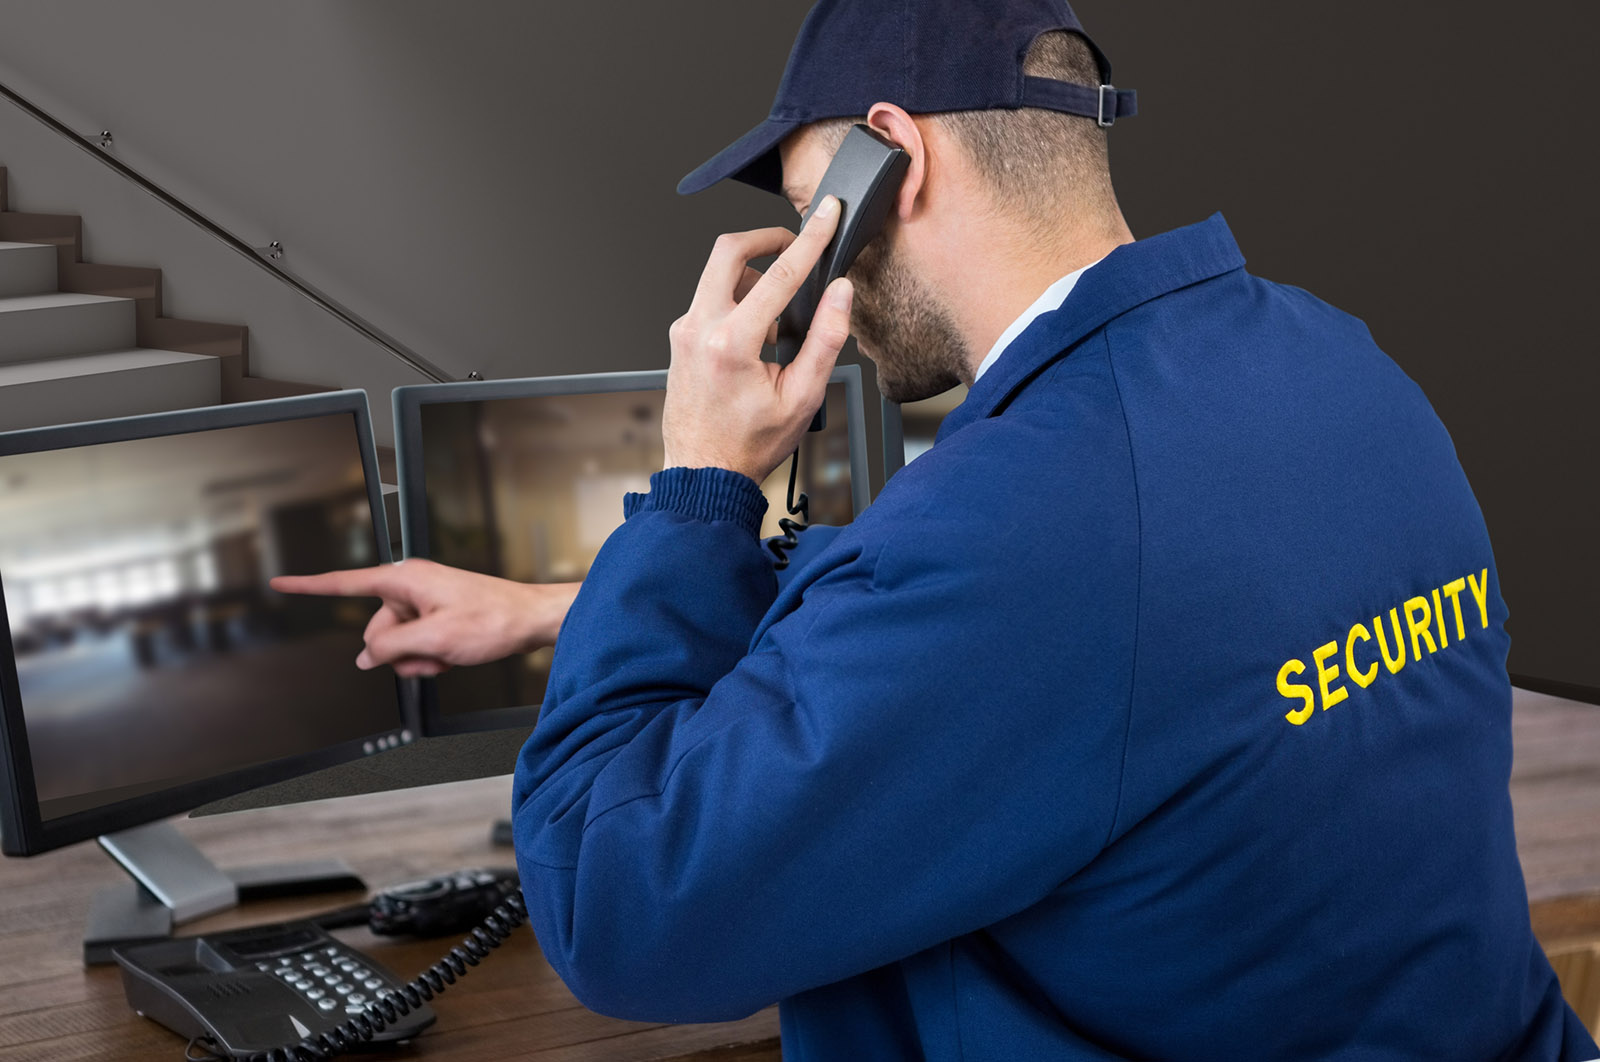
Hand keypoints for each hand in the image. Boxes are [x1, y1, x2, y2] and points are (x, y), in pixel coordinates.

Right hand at [269, 559, 580, 677]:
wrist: (531, 622)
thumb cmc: (494, 620)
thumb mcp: (434, 640)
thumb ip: (391, 648)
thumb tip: (365, 657)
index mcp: (405, 579)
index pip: (345, 583)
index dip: (309, 586)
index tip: (281, 584)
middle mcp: (411, 587)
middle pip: (375, 630)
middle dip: (398, 651)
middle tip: (433, 653)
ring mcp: (425, 603)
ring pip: (397, 644)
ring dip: (418, 658)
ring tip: (448, 654)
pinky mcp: (437, 618)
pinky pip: (416, 646)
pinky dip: (431, 657)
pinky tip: (453, 656)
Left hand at [663, 194, 853, 484]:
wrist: (703, 472)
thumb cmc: (749, 444)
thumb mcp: (802, 397)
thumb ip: (825, 340)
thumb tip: (840, 294)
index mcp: (731, 343)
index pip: (778, 275)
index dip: (810, 240)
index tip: (827, 215)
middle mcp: (699, 329)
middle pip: (729, 251)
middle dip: (767, 239)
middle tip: (796, 243)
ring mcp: (684, 331)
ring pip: (717, 275)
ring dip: (754, 277)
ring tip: (781, 317)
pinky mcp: (680, 338)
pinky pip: (711, 299)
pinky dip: (740, 301)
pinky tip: (760, 336)